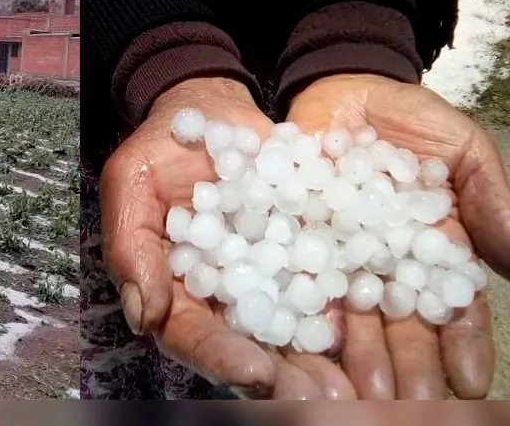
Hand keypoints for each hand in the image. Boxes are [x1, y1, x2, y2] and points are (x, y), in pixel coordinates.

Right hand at [100, 77, 354, 398]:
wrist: (213, 111)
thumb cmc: (161, 146)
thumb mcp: (132, 181)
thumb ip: (131, 245)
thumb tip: (143, 316)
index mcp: (173, 288)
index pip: (191, 334)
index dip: (219, 356)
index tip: (255, 371)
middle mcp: (220, 297)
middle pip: (245, 349)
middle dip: (280, 379)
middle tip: (319, 399)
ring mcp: (265, 281)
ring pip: (290, 335)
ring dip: (320, 366)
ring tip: (353, 387)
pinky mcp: (303, 259)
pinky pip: (325, 293)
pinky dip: (349, 319)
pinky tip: (378, 338)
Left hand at [286, 73, 509, 398]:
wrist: (338, 84)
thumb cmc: (408, 119)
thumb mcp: (463, 150)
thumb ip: (491, 206)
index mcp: (432, 252)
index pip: (453, 307)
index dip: (464, 344)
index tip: (472, 381)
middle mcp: (384, 267)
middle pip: (400, 327)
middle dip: (409, 368)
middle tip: (411, 407)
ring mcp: (335, 258)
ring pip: (350, 320)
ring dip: (357, 361)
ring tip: (360, 396)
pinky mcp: (289, 243)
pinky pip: (294, 285)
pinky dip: (302, 321)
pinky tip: (307, 354)